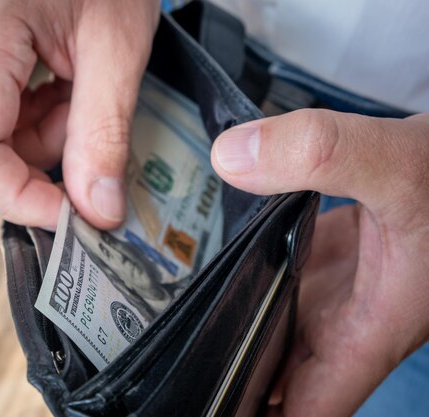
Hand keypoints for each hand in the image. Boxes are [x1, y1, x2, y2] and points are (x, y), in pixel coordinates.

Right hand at [0, 0, 159, 228]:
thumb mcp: (116, 50)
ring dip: (48, 136)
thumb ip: (103, 135)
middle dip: (43, 159)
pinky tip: (68, 85)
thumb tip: (96, 208)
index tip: (72, 216)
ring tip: (85, 93)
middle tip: (92, 135)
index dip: (22, 198)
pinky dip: (41, 117)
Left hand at [211, 109, 428, 416]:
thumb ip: (319, 154)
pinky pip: (285, 281)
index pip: (310, 409)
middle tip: (181, 369)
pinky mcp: (335, 258)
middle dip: (236, 378)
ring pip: (280, 326)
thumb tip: (230, 159)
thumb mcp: (395, 165)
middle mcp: (351, 318)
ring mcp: (341, 289)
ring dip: (241, 328)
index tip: (213, 409)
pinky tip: (221, 265)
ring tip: (184, 324)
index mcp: (368, 329)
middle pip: (282, 375)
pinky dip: (255, 280)